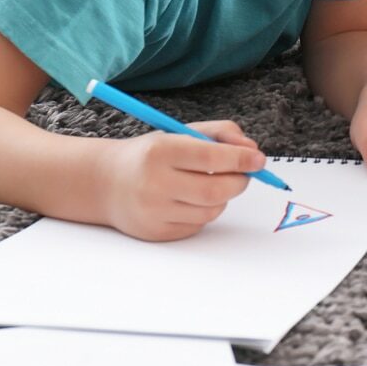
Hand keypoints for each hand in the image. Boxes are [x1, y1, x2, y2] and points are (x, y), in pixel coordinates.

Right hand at [101, 121, 264, 241]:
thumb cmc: (151, 154)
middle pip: (215, 190)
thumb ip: (220, 133)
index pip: (211, 157)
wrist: (107, 182)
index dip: (241, 159)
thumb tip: (252, 151)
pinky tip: (191, 199)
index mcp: (161, 150)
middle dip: (240, 181)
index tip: (259, 159)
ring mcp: (154, 212)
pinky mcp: (156, 233)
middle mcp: (154, 183)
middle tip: (246, 174)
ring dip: (222, 197)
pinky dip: (205, 211)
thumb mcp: (180, 131)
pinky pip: (197, 225)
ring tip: (210, 182)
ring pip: (210, 210)